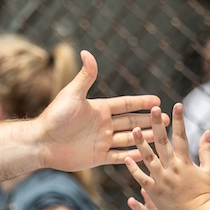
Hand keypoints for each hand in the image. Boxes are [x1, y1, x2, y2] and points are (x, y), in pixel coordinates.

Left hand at [36, 51, 160, 170]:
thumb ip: (86, 76)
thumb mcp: (73, 94)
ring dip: (145, 137)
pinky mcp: (97, 157)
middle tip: (167, 119)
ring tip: (163, 137)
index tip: (158, 100)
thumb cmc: (55, 116)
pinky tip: (146, 155)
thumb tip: (87, 52)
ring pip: (129, 139)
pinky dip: (132, 156)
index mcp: (99, 109)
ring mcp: (101, 141)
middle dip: (149, 120)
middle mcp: (102, 124)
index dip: (141, 102)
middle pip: (131, 122)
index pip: (125, 104)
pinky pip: (119, 157)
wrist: (42, 142)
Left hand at [124, 103, 209, 209]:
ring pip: (148, 157)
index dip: (180, 120)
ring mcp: (162, 179)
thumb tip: (207, 131)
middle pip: (163, 142)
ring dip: (141, 143)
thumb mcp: (209, 170)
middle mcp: (173, 168)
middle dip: (158, 125)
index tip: (177, 105)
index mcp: (186, 162)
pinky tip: (126, 157)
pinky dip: (133, 168)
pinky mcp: (154, 190)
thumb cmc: (204, 192)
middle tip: (153, 109)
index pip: (182, 136)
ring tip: (134, 129)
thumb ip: (206, 150)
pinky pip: (141, 178)